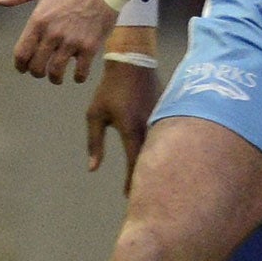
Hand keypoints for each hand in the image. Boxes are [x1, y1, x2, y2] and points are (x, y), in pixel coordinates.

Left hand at [0, 0, 120, 82]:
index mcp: (39, 20)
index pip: (22, 52)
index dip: (19, 64)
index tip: (22, 68)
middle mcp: (53, 34)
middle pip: (37, 65)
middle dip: (35, 72)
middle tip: (39, 72)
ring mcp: (72, 42)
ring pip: (56, 70)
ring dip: (54, 78)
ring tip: (55, 78)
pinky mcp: (90, 46)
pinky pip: (81, 70)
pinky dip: (78, 77)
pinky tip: (76, 77)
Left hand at [85, 28, 158, 191]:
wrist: (134, 64)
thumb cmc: (109, 91)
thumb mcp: (95, 115)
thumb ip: (94, 143)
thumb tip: (92, 168)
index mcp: (130, 128)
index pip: (133, 161)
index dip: (131, 180)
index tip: (128, 195)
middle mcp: (150, 127)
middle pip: (151, 159)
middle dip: (147, 178)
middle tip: (142, 195)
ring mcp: (162, 121)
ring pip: (162, 150)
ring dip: (157, 166)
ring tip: (152, 183)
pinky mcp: (168, 116)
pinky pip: (167, 138)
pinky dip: (164, 152)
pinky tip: (160, 162)